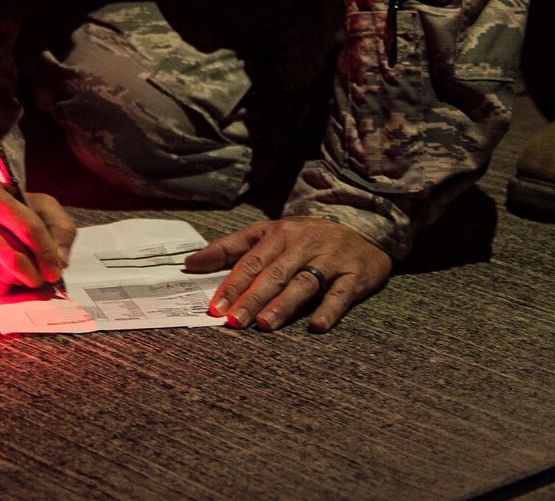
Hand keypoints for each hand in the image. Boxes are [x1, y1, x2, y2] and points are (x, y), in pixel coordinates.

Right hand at [0, 184, 76, 299]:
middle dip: (36, 274)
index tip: (57, 270)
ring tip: (22, 267)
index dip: (47, 253)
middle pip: (14, 259)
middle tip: (44, 277)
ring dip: (22, 279)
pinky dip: (5, 286)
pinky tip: (3, 271)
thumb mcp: (40, 205)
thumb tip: (60, 263)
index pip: (27, 228)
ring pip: (4, 277)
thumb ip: (59, 230)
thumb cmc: (11, 207)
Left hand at [185, 216, 391, 332]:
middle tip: (234, 321)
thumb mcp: (268, 233)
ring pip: (303, 284)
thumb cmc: (306, 236)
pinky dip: (329, 309)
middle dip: (252, 299)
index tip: (216, 307)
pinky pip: (341, 294)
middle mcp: (303, 245)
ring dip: (284, 305)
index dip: (233, 285)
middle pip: (274, 274)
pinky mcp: (355, 275)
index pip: (251, 262)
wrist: (364, 228)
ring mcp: (330, 260)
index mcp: (279, 234)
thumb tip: (191, 263)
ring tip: (265, 325)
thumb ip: (229, 247)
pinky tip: (316, 325)